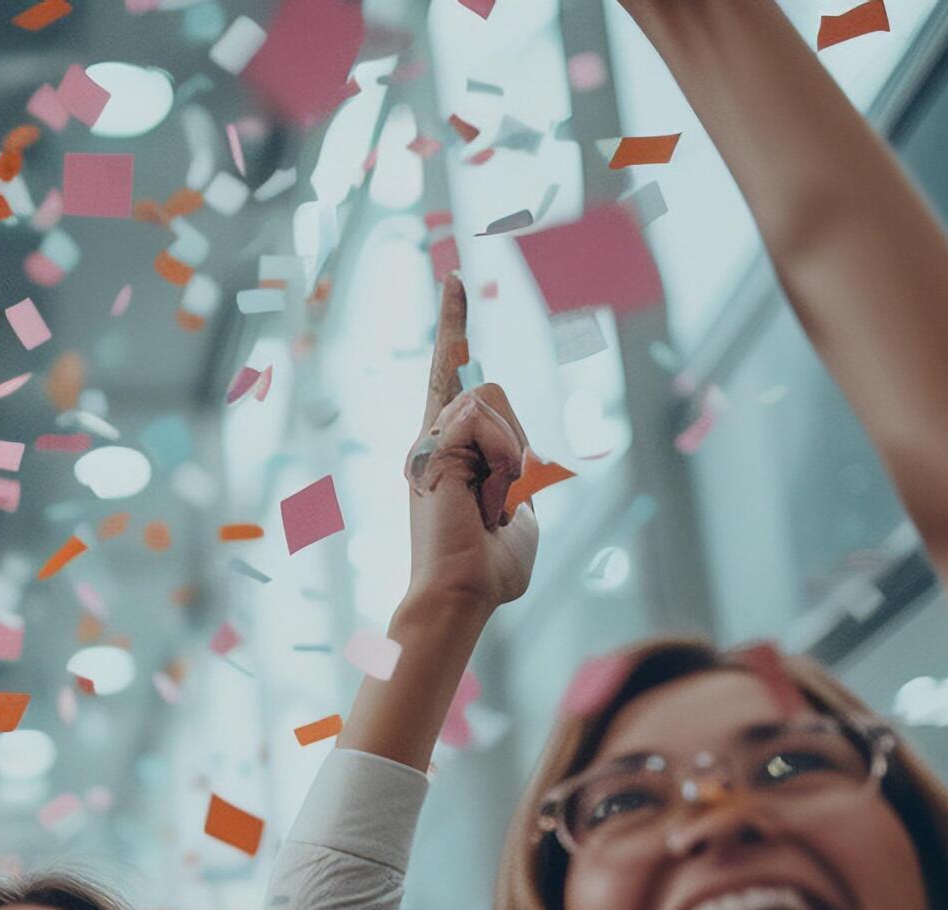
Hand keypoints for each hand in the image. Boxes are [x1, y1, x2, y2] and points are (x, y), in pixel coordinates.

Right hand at [396, 272, 539, 628]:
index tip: (454, 278)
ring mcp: (427, 442)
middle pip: (490, 389)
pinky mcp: (430, 447)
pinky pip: (485, 423)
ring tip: (489, 506)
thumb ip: (519, 471)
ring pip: (490, 401)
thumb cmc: (490, 565)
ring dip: (509, 458)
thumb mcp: (520, 508)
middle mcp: (431, 439)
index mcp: (449, 451)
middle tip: (501, 503)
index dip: (453, 324)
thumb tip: (512, 449)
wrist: (463, 594)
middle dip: (514, 443)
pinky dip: (500, 463)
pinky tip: (482, 502)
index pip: (451, 373)